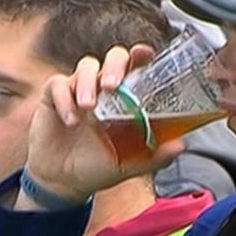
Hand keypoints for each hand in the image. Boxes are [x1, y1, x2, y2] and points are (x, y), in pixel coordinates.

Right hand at [18, 45, 184, 206]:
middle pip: (113, 58)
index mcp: (124, 98)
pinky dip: (65, 100)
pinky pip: (58, 85)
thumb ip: (155, 156)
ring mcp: (78, 90)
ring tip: (89, 107)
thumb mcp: (128, 165)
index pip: (136, 67)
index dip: (141, 55)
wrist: (62, 182)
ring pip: (86, 66)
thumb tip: (181, 146)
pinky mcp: (54, 97)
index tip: (143, 53)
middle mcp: (103, 88)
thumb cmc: (96, 167)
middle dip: (114, 66)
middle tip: (112, 86)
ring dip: (88, 82)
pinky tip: (70, 120)